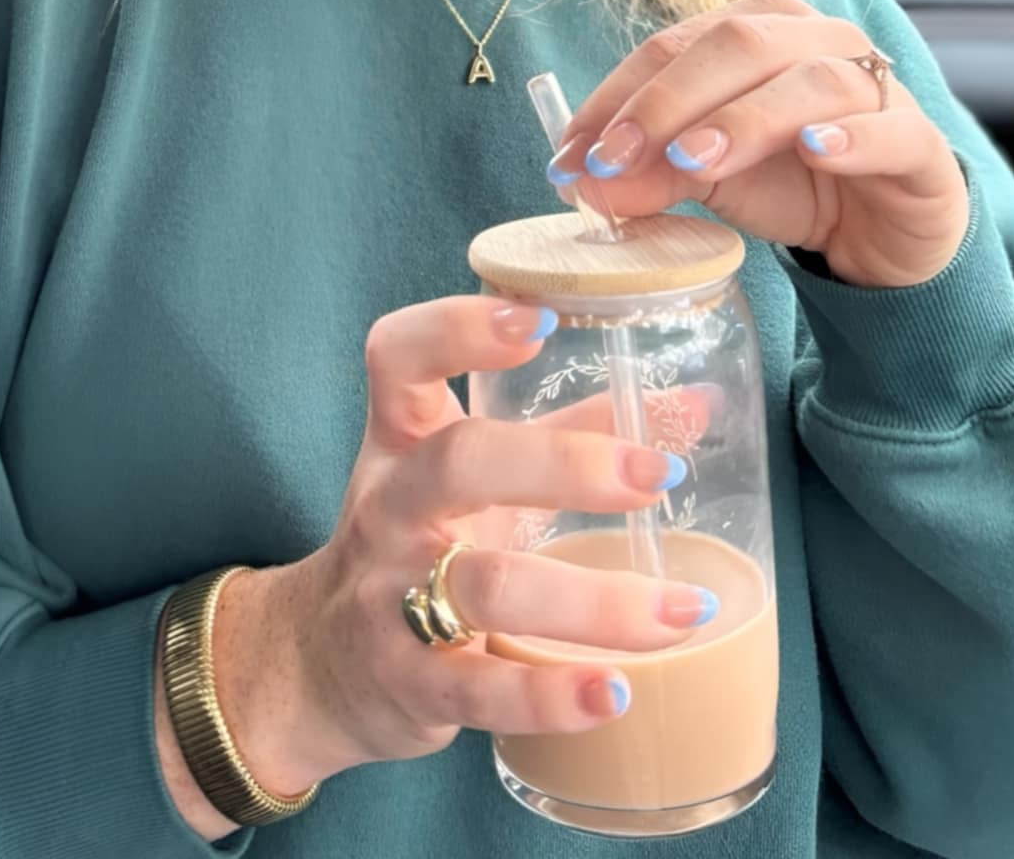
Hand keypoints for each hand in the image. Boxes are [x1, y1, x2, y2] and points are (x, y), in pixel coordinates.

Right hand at [237, 296, 717, 795]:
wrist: (317, 669)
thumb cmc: (421, 546)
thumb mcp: (477, 481)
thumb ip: (573, 432)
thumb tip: (695, 403)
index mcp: (403, 441)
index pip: (399, 357)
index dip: (458, 327)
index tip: (542, 318)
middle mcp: (390, 507)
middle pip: (460, 462)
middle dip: (563, 462)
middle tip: (658, 473)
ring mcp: (392, 597)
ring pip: (486, 586)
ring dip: (594, 600)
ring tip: (684, 607)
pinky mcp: (409, 684)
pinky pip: (480, 690)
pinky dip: (552, 695)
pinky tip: (617, 692)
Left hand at [547, 0, 969, 289]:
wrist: (882, 229)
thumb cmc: (791, 182)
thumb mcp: (710, 178)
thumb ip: (652, 172)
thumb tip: (582, 182)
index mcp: (756, 31)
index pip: (674, 46)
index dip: (617, 95)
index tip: (572, 153)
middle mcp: (816, 39)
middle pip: (738, 44)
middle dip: (667, 102)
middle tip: (616, 159)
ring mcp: (874, 85)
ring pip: (809, 80)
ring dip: (743, 120)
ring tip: (693, 163)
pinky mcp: (918, 141)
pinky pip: (888, 127)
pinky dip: (850, 135)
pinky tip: (816, 149)